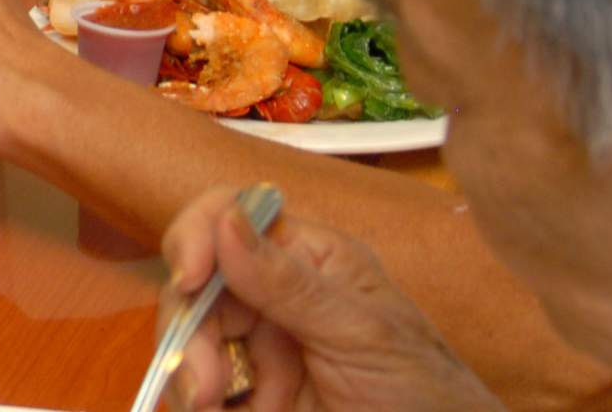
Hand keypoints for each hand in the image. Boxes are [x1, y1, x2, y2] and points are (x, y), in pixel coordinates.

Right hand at [160, 190, 500, 410]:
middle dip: (188, 330)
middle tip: (205, 386)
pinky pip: (197, 388)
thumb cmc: (425, 392)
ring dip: (186, 374)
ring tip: (209, 408)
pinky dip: (193, 400)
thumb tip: (225, 219)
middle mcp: (272, 295)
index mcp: (307, 258)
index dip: (197, 237)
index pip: (231, 217)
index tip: (189, 278)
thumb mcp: (363, 333)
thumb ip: (290, 283)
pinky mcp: (249, 397)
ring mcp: (258, 348)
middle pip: (196, 286)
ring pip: (186, 340)